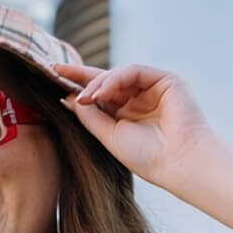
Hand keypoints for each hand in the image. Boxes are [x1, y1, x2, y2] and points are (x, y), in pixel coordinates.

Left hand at [50, 62, 215, 189]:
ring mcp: (152, 88)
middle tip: (56, 70)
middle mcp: (138, 100)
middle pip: (105, 81)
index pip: (99, 96)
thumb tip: (68, 98)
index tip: (52, 80)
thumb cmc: (147, 157)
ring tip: (86, 97)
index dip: (77, 87)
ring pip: (117, 75)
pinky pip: (133, 71)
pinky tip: (102, 93)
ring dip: (98, 83)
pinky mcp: (165, 80)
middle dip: (80, 75)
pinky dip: (115, 79)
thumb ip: (90, 116)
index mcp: (126, 115)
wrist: (179, 162)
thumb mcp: (109, 136)